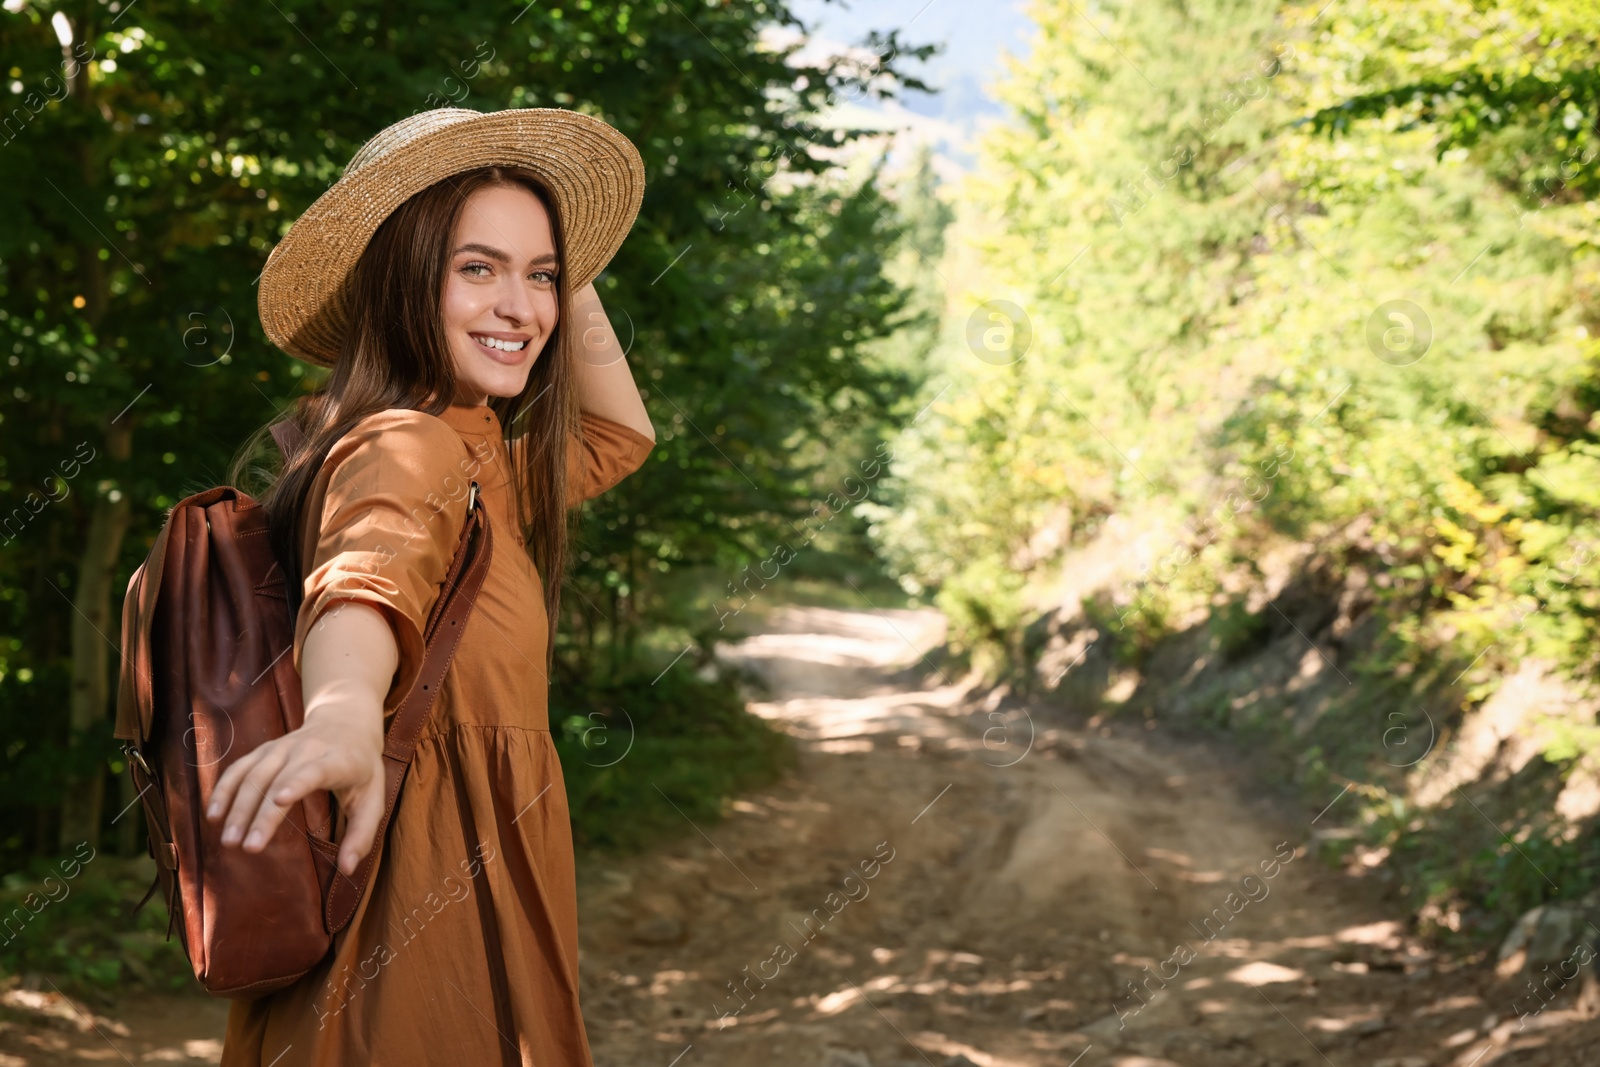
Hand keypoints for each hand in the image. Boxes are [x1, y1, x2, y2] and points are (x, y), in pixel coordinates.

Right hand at [205, 598, 397, 875]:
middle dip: (260, 814)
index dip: (297, 783)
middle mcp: (306, 750)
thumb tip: (347, 870)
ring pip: (253, 774)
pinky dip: (224, 789)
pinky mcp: (265, 749)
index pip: (315, 770)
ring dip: (237, 806)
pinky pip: (239, 767)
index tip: (279, 801)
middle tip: (247, 847)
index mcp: (337, 760)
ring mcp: (282, 747)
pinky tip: (213, 815)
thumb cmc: (362, 769)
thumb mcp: (374, 799)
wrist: (345, 721)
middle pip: (277, 780)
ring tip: (228, 840)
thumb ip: (362, 835)